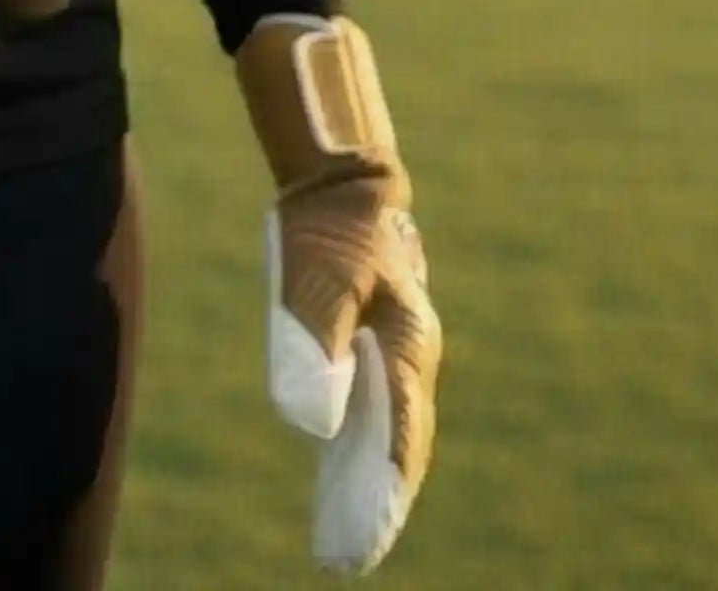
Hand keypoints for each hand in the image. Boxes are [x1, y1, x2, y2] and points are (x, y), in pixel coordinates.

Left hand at [236, 16, 442, 573]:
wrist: (341, 165)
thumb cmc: (326, 220)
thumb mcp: (314, 277)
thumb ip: (312, 347)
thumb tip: (310, 428)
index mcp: (405, 345)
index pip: (397, 440)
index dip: (379, 496)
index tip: (358, 546)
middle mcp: (408, 348)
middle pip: (395, 441)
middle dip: (374, 499)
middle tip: (345, 555)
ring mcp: (394, 336)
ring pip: (386, 420)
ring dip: (367, 471)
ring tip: (343, 522)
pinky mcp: (373, 323)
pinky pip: (373, 393)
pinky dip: (361, 432)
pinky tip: (338, 451)